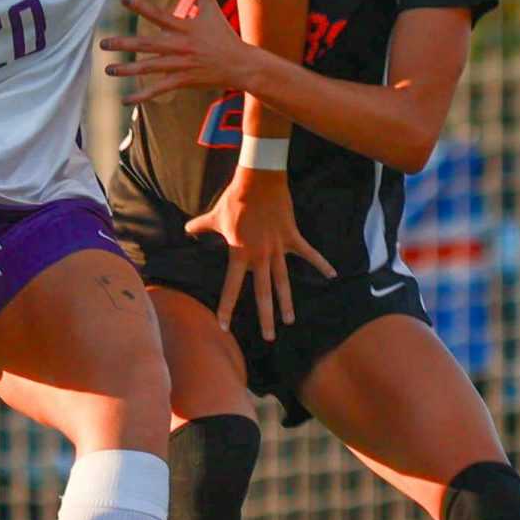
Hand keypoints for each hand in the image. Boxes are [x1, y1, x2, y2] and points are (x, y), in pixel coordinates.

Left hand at [99, 0, 252, 104]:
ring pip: (150, 68)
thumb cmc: (224, 35)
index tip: (124, 0)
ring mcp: (180, 65)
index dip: (142, 7)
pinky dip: (141, 96)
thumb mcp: (213, 9)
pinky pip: (158, 89)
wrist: (240, 64)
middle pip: (148, 44)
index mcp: (185, 28)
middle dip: (124, 44)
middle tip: (103, 43)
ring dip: (128, 69)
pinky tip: (125, 100)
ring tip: (108, 70)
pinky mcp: (182, 81)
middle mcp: (180, 47)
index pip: (160, 15)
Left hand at [185, 168, 333, 341]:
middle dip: (265, 317)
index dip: (226, 308)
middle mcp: (259, 256)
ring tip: (290, 321)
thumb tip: (186, 229)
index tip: (224, 327)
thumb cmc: (234, 200)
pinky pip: (309, 253)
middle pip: (263, 293)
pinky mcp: (292, 237)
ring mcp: (278, 248)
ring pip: (284, 281)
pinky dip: (321, 263)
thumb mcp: (215, 216)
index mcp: (239, 254)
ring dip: (287, 302)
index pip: (231, 288)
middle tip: (268, 338)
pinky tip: (333, 275)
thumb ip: (200, 227)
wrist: (258, 180)